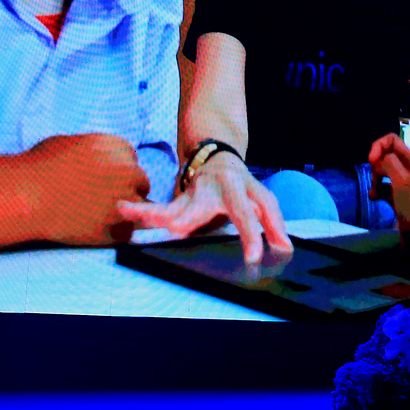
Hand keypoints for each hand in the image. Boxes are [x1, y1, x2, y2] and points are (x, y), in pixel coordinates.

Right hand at [20, 134, 150, 245]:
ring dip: (125, 212)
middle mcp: (128, 172)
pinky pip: (127, 233)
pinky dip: (115, 233)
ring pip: (139, 208)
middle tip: (104, 198)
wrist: (26, 196)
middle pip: (140, 182)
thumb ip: (96, 151)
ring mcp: (125, 201)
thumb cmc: (39, 168)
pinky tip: (96, 229)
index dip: (118, 171)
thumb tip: (102, 161)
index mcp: (118, 148)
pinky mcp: (117, 228)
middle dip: (126, 189)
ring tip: (99, 214)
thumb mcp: (71, 143)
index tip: (105, 179)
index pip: (132, 160)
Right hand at [117, 153, 291, 268]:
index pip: (255, 210)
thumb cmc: (242, 185)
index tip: (254, 255)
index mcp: (246, 188)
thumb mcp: (262, 199)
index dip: (257, 232)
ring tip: (150, 222)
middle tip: (180, 229)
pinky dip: (142, 209)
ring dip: (163, 213)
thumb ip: (273, 222)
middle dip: (198, 217)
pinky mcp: (181, 197)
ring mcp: (198, 190)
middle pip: (206, 204)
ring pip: (180, 203)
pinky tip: (124, 209)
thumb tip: (285, 247)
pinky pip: (162, 206)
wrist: (218, 154)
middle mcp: (221, 186)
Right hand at [368, 133, 409, 233]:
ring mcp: (403, 184)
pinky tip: (374, 198)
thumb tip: (377, 159)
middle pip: (385, 155)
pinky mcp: (397, 197)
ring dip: (374, 179)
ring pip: (382, 172)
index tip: (371, 162)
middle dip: (375, 165)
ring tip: (374, 192)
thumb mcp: (402, 180)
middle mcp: (408, 170)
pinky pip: (382, 187)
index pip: (391, 140)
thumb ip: (389, 163)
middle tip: (376, 179)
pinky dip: (376, 191)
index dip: (377, 146)